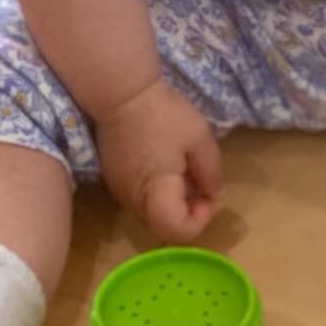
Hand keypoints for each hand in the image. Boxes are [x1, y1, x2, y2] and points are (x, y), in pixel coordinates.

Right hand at [93, 79, 223, 241]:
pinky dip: (158, 190)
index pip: (178, 232)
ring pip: (153, 212)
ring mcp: (120, 192)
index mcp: (157, 193)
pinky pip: (141, 198)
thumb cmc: (164, 114)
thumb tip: (211, 195)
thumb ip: (211, 173)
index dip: (201, 220)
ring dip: (174, 200)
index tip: (208, 193)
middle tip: (199, 179)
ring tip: (182, 167)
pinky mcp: (114, 180)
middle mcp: (134, 201)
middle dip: (189, 209)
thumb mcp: (199, 138)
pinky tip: (163, 161)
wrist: (122, 93)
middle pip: (166, 225)